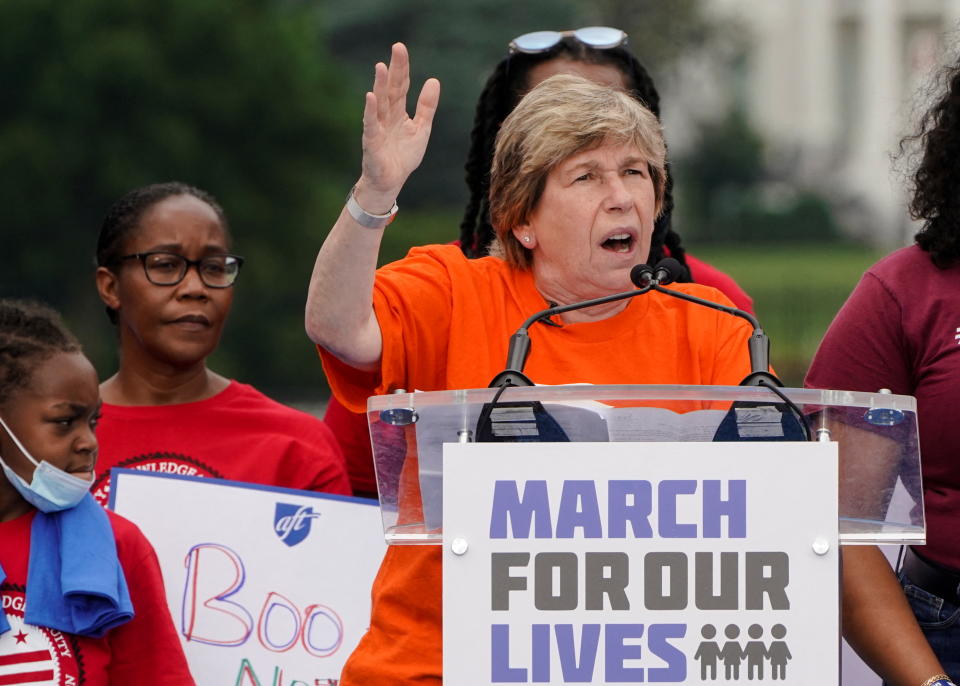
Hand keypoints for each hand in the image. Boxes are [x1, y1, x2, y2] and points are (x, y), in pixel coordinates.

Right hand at [356, 43, 439, 209]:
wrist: (391, 182)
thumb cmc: (403, 156)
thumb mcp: (421, 129)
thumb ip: (426, 107)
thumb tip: (434, 80)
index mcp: (398, 112)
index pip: (401, 85)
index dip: (402, 68)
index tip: (400, 48)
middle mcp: (386, 116)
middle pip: (391, 89)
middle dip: (394, 69)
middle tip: (397, 48)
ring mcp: (377, 128)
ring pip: (379, 103)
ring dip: (380, 85)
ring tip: (381, 67)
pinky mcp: (371, 142)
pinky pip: (370, 125)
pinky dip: (370, 111)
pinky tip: (370, 97)